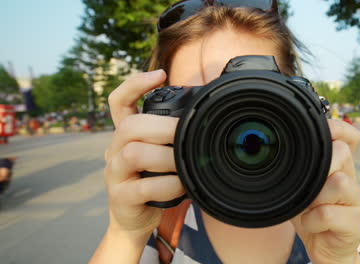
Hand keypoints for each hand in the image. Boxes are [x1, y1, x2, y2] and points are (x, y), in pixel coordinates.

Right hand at [104, 69, 183, 237]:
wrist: (135, 220)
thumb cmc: (154, 182)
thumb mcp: (159, 155)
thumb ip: (170, 138)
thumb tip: (206, 120)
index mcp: (125, 136)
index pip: (118, 102)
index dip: (135, 84)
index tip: (160, 74)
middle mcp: (114, 150)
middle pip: (129, 125)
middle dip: (162, 127)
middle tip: (184, 135)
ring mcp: (114, 174)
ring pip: (133, 153)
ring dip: (166, 158)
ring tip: (183, 165)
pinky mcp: (121, 197)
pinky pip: (143, 187)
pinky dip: (168, 186)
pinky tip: (181, 187)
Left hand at [290, 119, 359, 263]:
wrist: (325, 248)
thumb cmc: (311, 215)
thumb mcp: (302, 188)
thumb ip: (298, 170)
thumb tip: (278, 148)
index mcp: (338, 166)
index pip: (349, 137)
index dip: (340, 128)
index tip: (324, 130)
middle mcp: (350, 178)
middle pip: (342, 153)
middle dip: (320, 166)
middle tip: (307, 185)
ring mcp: (356, 200)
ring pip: (339, 181)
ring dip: (316, 196)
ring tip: (309, 207)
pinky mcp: (355, 222)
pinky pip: (328, 213)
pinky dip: (312, 220)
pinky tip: (311, 224)